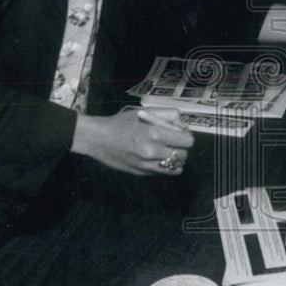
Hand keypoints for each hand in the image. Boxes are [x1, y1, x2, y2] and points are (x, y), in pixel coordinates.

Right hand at [71, 106, 193, 175]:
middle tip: (172, 142)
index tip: (179, 133)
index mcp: (154, 133)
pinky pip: (164, 173)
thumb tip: (183, 126)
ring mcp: (146, 165)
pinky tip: (157, 158)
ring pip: (176, 168)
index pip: (187, 141)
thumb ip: (167, 115)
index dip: (185, 136)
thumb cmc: (122, 123)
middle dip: (181, 148)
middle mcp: (152, 151)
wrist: (98, 139)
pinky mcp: (141, 173)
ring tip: (167, 151)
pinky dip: (165, 167)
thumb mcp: (144, 112)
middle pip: (184, 155)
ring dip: (175, 159)